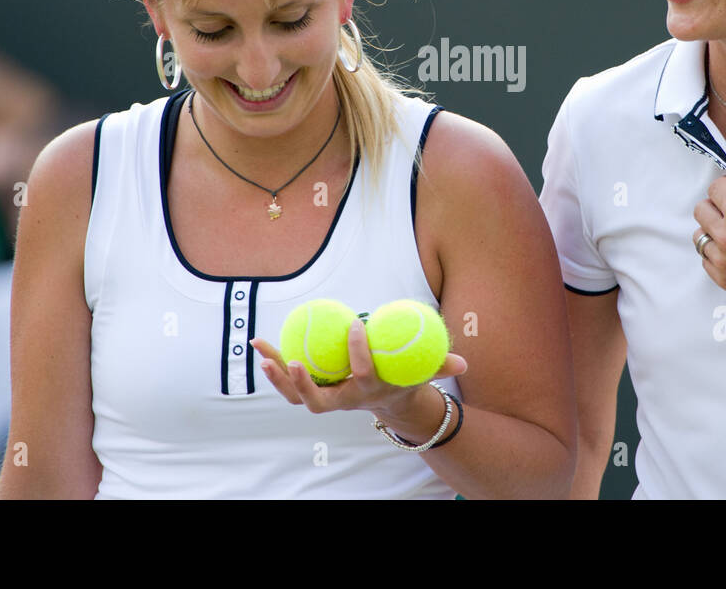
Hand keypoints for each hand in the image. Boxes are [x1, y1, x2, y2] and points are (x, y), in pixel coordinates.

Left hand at [251, 318, 467, 424]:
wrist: (388, 402)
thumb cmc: (405, 380)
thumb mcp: (423, 373)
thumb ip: (441, 366)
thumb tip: (464, 362)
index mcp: (367, 394)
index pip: (362, 374)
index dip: (358, 353)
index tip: (357, 323)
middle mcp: (341, 400)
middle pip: (315, 401)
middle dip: (300, 385)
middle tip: (291, 361)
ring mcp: (323, 397)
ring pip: (294, 394)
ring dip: (276, 374)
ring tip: (263, 348)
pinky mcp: (311, 389)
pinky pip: (289, 379)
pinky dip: (274, 362)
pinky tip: (261, 343)